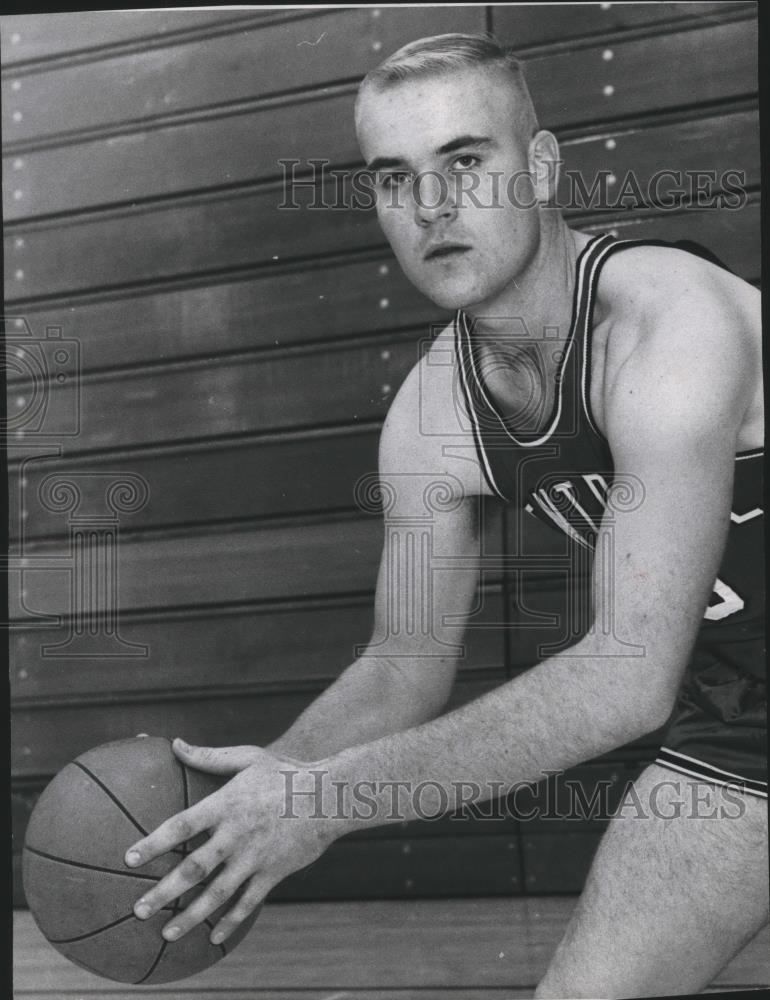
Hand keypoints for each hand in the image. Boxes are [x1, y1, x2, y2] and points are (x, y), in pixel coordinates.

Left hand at [124, 739, 337, 944]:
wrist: (331, 795)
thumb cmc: (286, 773)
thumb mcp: (248, 758)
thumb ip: (208, 757)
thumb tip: (175, 745)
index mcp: (227, 804)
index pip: (182, 825)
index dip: (154, 843)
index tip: (129, 858)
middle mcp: (237, 833)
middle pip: (194, 868)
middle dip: (163, 891)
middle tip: (137, 910)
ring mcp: (256, 856)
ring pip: (217, 893)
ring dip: (190, 915)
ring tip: (165, 933)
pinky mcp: (274, 872)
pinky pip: (248, 901)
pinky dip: (230, 921)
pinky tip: (213, 937)